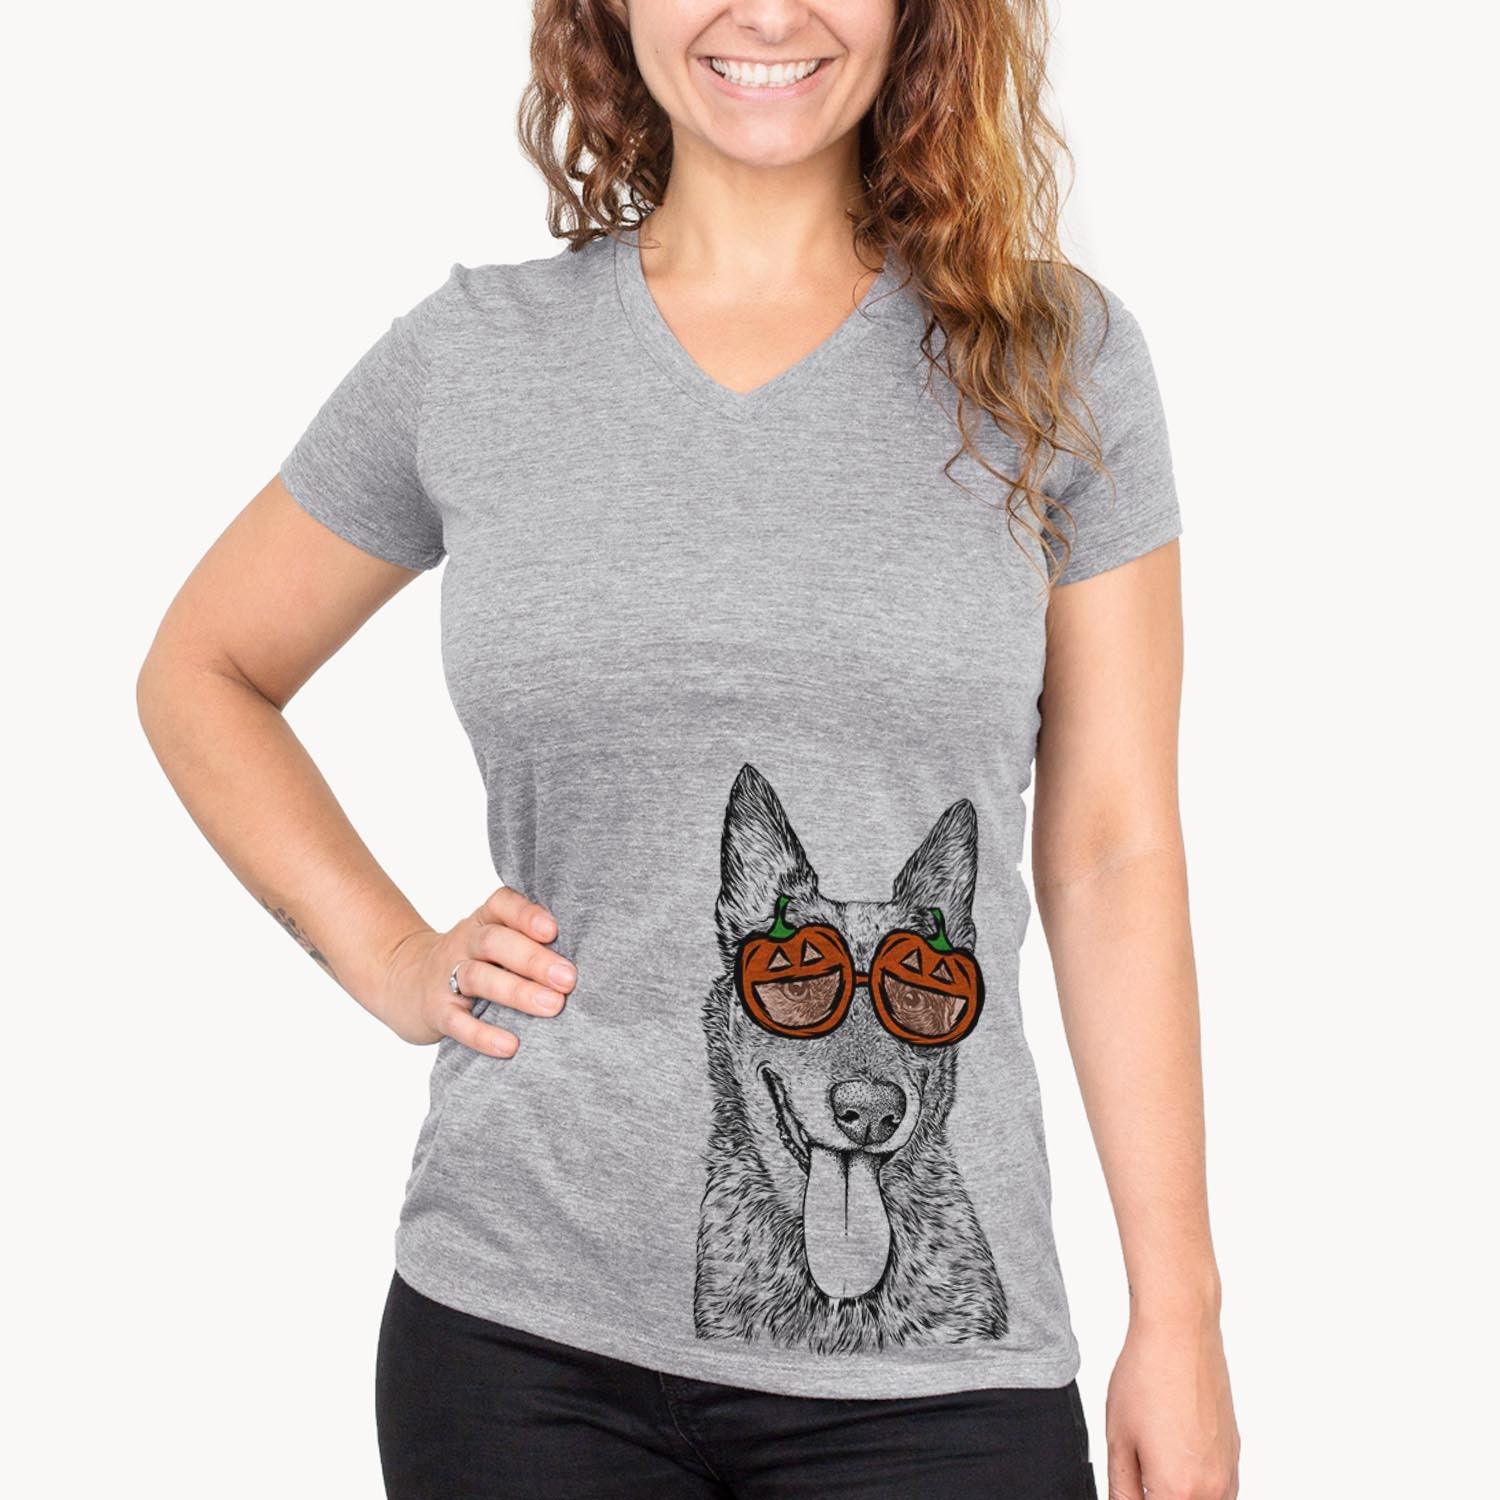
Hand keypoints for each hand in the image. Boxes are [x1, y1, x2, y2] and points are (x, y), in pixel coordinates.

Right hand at [376, 885, 575, 1056]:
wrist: (403, 982)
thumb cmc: (472, 961)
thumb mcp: (494, 942)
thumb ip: (531, 942)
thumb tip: (595, 958)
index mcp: (484, 920)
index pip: (501, 904)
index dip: (526, 914)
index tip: (554, 930)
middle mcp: (464, 942)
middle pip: (495, 942)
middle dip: (534, 959)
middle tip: (569, 978)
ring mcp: (445, 976)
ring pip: (479, 978)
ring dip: (518, 992)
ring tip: (553, 1007)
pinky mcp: (435, 1011)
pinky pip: (457, 1022)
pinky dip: (483, 1035)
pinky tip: (510, 1046)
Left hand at [1105, 1302, 1239, 1498]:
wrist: (1180, 1334)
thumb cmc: (1147, 1376)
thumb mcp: (1118, 1439)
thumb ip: (1121, 1489)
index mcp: (1177, 1491)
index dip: (1138, 1499)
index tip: (1132, 1486)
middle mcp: (1212, 1490)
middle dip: (1159, 1494)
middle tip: (1140, 1470)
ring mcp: (1228, 1473)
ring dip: (1180, 1494)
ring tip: (1155, 1460)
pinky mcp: (1235, 1455)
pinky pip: (1220, 1490)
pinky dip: (1198, 1486)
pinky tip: (1174, 1456)